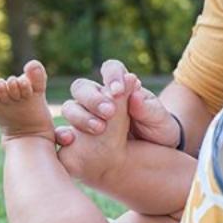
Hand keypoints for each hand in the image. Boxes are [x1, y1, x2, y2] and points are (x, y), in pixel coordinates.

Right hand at [54, 59, 181, 148]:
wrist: (157, 154)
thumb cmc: (159, 130)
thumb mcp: (160, 120)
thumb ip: (148, 108)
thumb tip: (134, 94)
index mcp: (121, 87)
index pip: (111, 69)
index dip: (112, 76)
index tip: (120, 90)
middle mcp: (99, 98)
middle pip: (83, 87)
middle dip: (93, 98)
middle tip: (109, 113)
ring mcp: (87, 116)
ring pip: (71, 107)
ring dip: (81, 116)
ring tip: (99, 129)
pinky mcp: (79, 138)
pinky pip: (62, 133)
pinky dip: (61, 135)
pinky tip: (68, 140)